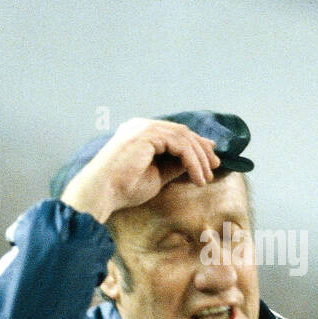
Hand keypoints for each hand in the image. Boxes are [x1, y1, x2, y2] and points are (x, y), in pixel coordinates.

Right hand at [60, 118, 220, 222]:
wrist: (102, 192)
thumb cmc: (123, 188)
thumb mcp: (157, 175)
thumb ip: (174, 165)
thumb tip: (195, 162)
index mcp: (141, 133)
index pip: (175, 134)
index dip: (196, 145)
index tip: (211, 159)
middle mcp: (142, 125)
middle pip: (182, 132)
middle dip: (201, 150)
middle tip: (215, 166)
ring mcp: (144, 127)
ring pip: (183, 138)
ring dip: (199, 159)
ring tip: (205, 178)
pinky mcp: (147, 134)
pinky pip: (180, 145)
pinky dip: (192, 162)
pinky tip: (197, 177)